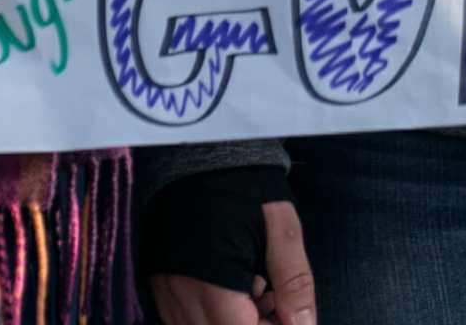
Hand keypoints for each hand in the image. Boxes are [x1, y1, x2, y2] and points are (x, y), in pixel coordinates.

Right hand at [148, 200, 316, 324]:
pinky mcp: (159, 290)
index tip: (294, 318)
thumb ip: (294, 280)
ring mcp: (165, 297)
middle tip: (280, 304)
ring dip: (239, 322)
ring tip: (264, 294)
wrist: (199, 157)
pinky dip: (219, 315)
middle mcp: (180, 298)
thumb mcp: (282, 229)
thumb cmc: (246, 189)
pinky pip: (189, 320)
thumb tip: (306, 324)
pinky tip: (242, 291)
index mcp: (213, 282)